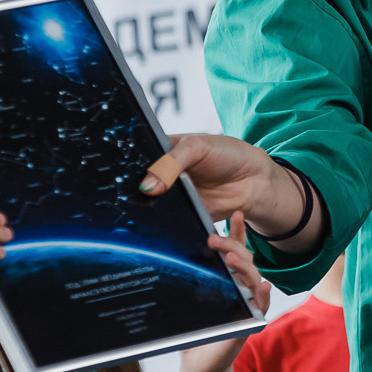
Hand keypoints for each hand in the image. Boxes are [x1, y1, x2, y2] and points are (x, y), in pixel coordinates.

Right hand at [142, 134, 306, 239]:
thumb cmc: (228, 154)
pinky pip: (167, 223)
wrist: (254, 182)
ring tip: (149, 205)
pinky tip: (162, 221)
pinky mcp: (181, 216)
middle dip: (134, 190)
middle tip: (136, 191)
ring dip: (147, 208)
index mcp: (162, 151)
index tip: (118, 173)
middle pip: (139, 184)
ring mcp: (171, 197)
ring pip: (149, 206)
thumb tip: (148, 185)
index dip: (127, 165)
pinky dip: (164, 224)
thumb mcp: (198, 146)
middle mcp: (162, 175)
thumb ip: (172, 163)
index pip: (136, 158)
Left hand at [181, 213, 273, 371]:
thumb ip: (189, 278)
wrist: (197, 365)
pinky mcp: (249, 324)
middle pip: (245, 260)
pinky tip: (265, 287)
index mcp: (228, 281)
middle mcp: (241, 290)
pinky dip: (265, 296)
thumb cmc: (193, 331)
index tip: (235, 215)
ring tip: (230, 257)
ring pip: (254, 279)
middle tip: (213, 239)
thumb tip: (173, 249)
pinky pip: (262, 307)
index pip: (236, 251)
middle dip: (232, 245)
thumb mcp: (188, 299)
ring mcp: (248, 305)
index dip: (238, 232)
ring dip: (244, 266)